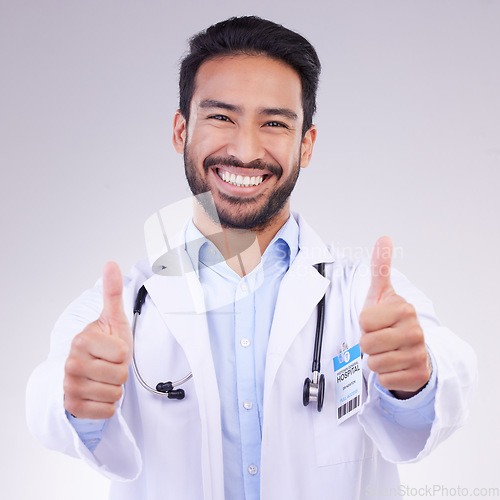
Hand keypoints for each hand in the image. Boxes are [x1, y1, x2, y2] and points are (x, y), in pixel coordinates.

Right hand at [64, 262, 132, 418]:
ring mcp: (69, 386)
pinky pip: (105, 411)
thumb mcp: (113, 319)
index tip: (113, 349)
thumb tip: (111, 264)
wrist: (92, 371)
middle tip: (110, 365)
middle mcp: (71, 363)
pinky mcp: (72, 407)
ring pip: (113, 394)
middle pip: (119, 375)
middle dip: (120, 372)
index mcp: (81, 340)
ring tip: (105, 378)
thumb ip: (112, 293)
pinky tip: (99, 393)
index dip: (123, 353)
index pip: (122, 354)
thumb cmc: (106, 345)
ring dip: (115, 388)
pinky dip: (108, 405)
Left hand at [359, 237, 430, 398]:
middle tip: (379, 339)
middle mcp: (415, 331)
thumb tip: (384, 238)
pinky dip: (385, 376)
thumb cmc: (388, 320)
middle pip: (367, 344)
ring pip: (374, 364)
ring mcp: (419, 355)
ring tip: (386, 352)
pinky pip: (384, 381)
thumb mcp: (381, 294)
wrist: (408, 349)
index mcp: (404, 309)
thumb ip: (380, 267)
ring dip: (375, 360)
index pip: (364, 321)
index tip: (376, 321)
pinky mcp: (417, 377)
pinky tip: (395, 366)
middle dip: (367, 344)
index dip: (364, 323)